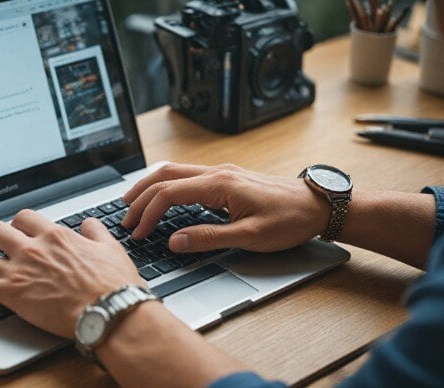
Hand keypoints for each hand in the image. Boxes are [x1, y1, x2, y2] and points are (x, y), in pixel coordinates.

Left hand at [0, 210, 142, 338]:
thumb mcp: (110, 247)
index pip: (24, 218)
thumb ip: (95, 232)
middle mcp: (32, 248)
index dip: (14, 222)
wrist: (107, 309)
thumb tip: (89, 224)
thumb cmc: (112, 283)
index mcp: (55, 236)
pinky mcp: (10, 294)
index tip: (12, 229)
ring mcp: (19, 270)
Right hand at [121, 163, 329, 252]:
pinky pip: (188, 175)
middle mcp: (218, 173)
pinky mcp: (228, 178)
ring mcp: (222, 172)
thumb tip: (174, 241)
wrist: (318, 205)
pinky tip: (163, 196)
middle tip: (124, 216)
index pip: (169, 193)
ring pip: (175, 171)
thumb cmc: (290, 220)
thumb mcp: (250, 237)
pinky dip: (167, 184)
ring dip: (151, 185)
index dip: (148, 213)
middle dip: (140, 194)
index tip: (138, 232)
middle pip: (165, 175)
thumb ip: (209, 238)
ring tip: (134, 202)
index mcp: (220, 184)